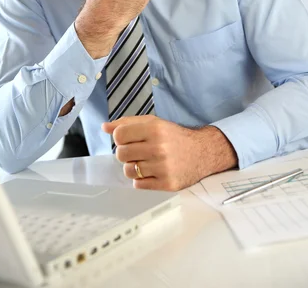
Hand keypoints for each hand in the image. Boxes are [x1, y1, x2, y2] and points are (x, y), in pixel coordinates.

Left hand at [102, 115, 237, 190]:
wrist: (202, 152)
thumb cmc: (174, 136)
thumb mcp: (154, 123)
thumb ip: (128, 123)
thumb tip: (105, 127)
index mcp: (155, 129)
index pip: (119, 136)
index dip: (121, 138)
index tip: (129, 139)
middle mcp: (159, 148)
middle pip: (121, 154)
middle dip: (126, 153)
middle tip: (139, 151)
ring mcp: (163, 168)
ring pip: (129, 171)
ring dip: (133, 167)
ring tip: (145, 162)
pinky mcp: (167, 184)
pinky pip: (139, 185)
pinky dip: (142, 180)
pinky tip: (152, 172)